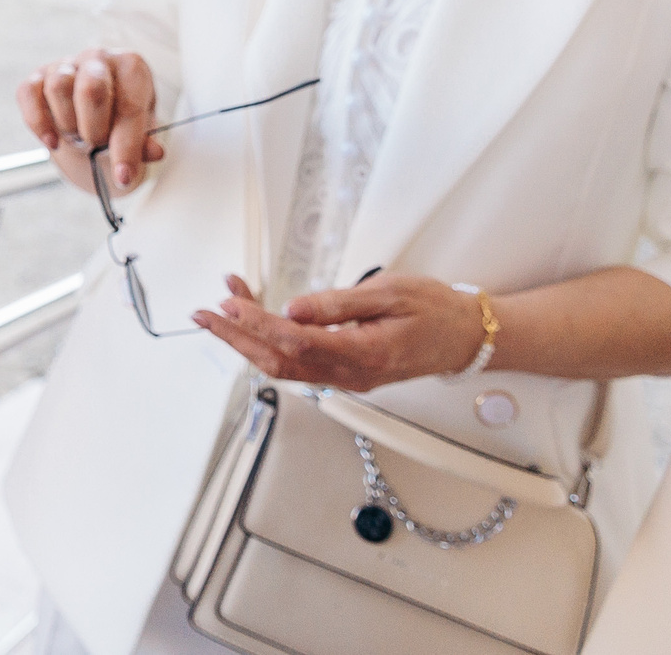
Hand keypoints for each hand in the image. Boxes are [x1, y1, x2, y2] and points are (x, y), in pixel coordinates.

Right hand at [15, 47, 160, 194]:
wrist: (95, 110)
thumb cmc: (120, 119)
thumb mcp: (140, 131)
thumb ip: (145, 142)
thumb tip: (155, 152)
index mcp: (131, 67)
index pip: (129, 106)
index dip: (126, 146)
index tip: (123, 176)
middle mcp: (99, 58)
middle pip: (91, 90)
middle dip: (93, 130)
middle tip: (97, 145)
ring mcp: (66, 64)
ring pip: (58, 88)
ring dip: (68, 124)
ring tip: (78, 137)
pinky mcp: (38, 75)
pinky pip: (29, 93)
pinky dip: (39, 123)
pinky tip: (53, 142)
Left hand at [194, 274, 486, 391]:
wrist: (466, 337)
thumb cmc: (435, 311)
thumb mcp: (389, 294)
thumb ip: (339, 304)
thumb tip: (293, 308)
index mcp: (364, 354)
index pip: (295, 342)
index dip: (257, 322)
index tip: (229, 303)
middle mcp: (351, 374)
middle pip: (278, 362)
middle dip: (236, 337)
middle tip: (204, 314)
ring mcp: (347, 378)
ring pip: (284, 367)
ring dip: (248, 340)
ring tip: (221, 312)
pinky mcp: (345, 373)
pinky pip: (298, 365)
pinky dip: (269, 344)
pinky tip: (255, 325)